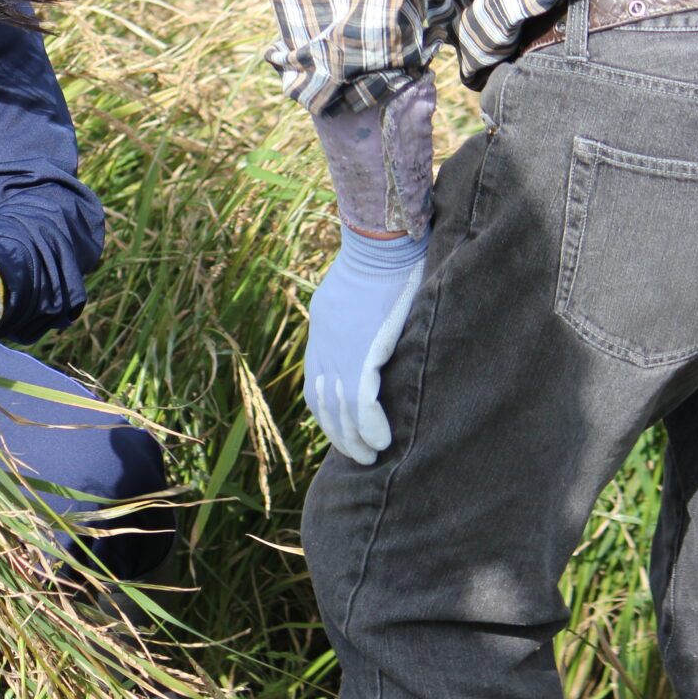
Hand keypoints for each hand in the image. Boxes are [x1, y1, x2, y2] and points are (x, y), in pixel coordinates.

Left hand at [304, 226, 429, 463]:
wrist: (381, 240)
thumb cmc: (380, 255)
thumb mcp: (355, 290)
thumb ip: (353, 315)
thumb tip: (366, 326)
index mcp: (322, 332)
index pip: (316, 384)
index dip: (327, 412)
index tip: (341, 432)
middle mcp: (324, 346)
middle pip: (322, 402)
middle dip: (338, 433)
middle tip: (355, 457)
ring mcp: (341, 350)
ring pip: (340, 408)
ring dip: (354, 438)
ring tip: (369, 458)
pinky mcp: (363, 352)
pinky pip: (362, 401)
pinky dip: (370, 426)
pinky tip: (381, 442)